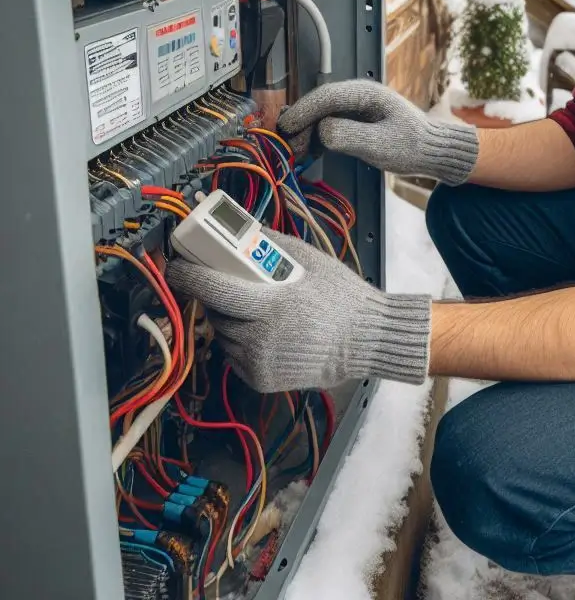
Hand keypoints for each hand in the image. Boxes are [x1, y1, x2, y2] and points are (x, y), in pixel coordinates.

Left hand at [165, 232, 431, 391]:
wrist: (364, 340)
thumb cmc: (342, 297)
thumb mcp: (311, 261)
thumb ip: (272, 245)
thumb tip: (241, 230)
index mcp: (272, 304)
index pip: (214, 289)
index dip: (189, 276)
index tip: (175, 265)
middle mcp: (260, 337)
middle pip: (215, 312)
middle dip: (215, 296)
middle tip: (228, 283)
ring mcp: (258, 362)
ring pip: (223, 336)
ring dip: (229, 320)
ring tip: (257, 310)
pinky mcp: (260, 379)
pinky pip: (235, 356)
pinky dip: (241, 342)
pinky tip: (265, 333)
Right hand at [277, 80, 478, 185]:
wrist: (432, 151)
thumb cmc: (413, 146)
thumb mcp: (381, 145)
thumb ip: (348, 136)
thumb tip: (320, 131)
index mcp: (367, 93)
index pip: (326, 96)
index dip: (303, 111)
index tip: (286, 127)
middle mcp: (358, 95)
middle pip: (320, 105)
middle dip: (301, 125)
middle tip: (289, 148)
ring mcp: (356, 107)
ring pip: (321, 115)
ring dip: (306, 133)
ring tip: (297, 153)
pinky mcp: (355, 121)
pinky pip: (328, 125)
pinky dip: (316, 137)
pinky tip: (310, 152)